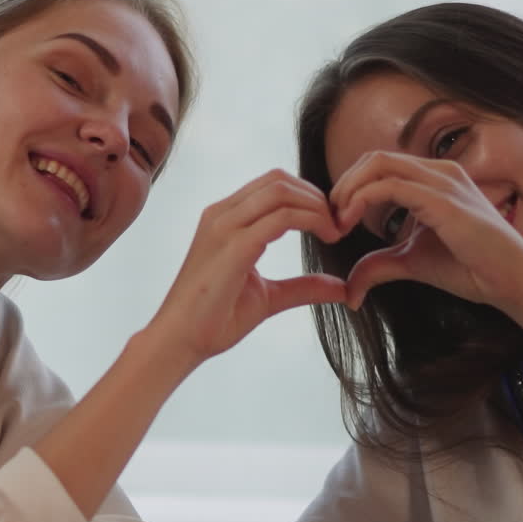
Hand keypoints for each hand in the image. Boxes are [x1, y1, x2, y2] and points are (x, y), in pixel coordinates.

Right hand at [152, 169, 345, 364]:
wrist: (180, 342)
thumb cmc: (215, 320)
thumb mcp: (269, 297)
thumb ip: (302, 287)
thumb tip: (342, 287)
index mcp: (225, 219)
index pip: (273, 185)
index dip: (309, 196)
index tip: (333, 224)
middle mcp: (221, 214)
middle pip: (279, 179)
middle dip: (317, 196)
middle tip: (340, 225)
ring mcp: (224, 227)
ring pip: (281, 190)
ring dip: (317, 206)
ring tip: (335, 232)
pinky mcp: (233, 247)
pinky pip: (281, 217)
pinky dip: (312, 220)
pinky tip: (327, 238)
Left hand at [330, 151, 522, 315]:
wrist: (513, 283)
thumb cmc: (472, 269)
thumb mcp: (413, 263)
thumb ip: (379, 266)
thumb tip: (349, 288)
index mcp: (434, 178)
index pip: (380, 165)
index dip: (350, 188)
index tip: (336, 222)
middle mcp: (439, 171)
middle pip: (374, 158)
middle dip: (344, 185)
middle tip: (330, 220)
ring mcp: (443, 182)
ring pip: (379, 164)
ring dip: (348, 190)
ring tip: (338, 222)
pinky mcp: (444, 201)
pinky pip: (392, 186)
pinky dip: (362, 199)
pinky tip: (351, 222)